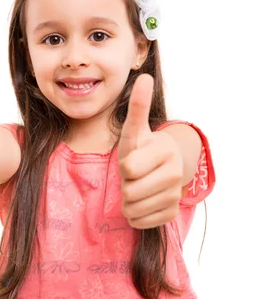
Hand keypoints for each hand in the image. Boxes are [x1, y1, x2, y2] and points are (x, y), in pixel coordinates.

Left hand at [118, 74, 183, 228]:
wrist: (162, 170)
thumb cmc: (142, 149)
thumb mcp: (135, 130)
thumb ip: (138, 107)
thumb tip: (144, 76)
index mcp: (165, 151)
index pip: (127, 168)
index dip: (124, 166)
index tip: (133, 159)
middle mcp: (175, 174)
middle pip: (129, 192)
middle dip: (125, 184)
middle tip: (135, 176)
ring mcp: (175, 196)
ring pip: (133, 209)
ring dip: (128, 201)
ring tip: (138, 187)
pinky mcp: (171, 214)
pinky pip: (140, 222)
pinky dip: (135, 215)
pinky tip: (142, 201)